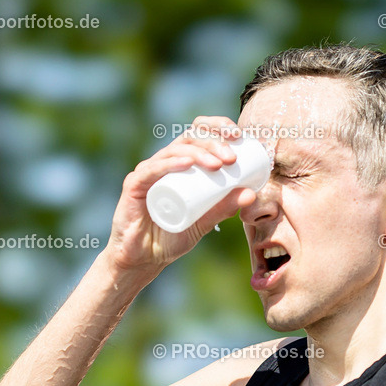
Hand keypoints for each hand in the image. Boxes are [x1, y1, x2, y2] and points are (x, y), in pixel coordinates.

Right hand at [104, 117, 256, 272]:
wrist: (144, 258)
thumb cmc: (171, 237)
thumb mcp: (204, 222)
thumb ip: (224, 208)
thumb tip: (251, 194)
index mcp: (181, 163)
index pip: (199, 133)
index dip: (218, 127)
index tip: (238, 136)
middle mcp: (165, 162)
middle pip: (189, 137)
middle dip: (213, 142)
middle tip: (231, 159)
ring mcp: (148, 171)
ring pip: (174, 151)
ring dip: (199, 153)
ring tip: (218, 164)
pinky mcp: (134, 185)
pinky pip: (152, 169)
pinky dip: (171, 164)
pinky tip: (187, 163)